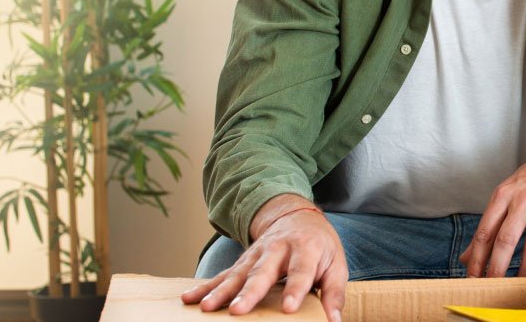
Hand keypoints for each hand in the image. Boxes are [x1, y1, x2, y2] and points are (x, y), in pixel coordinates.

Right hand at [180, 195, 346, 319]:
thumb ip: (334, 293)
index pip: (300, 271)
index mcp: (305, 249)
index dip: (294, 289)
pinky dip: (206, 287)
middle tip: (238, 310)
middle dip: (250, 292)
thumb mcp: (336, 263)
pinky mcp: (242, 261)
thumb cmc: (319, 245)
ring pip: (237, 274)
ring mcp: (256, 254)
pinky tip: (190, 299)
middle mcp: (277, 249)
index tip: (288, 308)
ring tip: (207, 308)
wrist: (295, 214)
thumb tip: (334, 321)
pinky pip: (222, 275)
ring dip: (221, 292)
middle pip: (262, 272)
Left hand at [460, 141, 525, 277]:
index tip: (472, 278)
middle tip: (492, 288)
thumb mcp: (505, 195)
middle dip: (496, 268)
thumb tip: (465, 257)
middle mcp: (522, 202)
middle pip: (505, 241)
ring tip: (519, 288)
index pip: (484, 232)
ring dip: (525, 272)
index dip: (476, 258)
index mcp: (503, 196)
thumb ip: (487, 226)